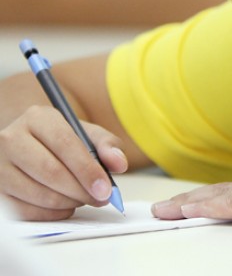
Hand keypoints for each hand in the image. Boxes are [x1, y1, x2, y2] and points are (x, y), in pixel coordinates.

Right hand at [0, 105, 128, 219]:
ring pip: (37, 194)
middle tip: (100, 199)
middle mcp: (11, 138)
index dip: (88, 170)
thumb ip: (107, 145)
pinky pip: (24, 211)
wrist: (25, 144)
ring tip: (83, 199)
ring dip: (68, 203)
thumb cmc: (60, 140)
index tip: (106, 189)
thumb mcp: (86, 133)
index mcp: (37, 118)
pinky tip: (64, 206)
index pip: (65, 145)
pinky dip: (50, 214)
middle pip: (50, 172)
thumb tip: (119, 164)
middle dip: (81, 191)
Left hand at [151, 163, 231, 228]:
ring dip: (188, 203)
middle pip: (225, 193)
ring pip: (220, 196)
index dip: (219, 198)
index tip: (198, 205)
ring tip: (161, 210)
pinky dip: (203, 205)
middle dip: (193, 201)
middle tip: (163, 208)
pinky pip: (228, 204)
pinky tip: (184, 210)